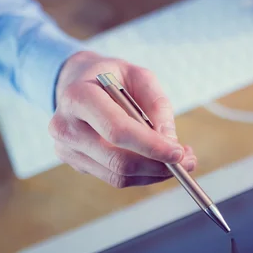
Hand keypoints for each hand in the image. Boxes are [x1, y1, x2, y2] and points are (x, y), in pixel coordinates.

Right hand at [49, 51, 196, 187]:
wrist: (75, 83)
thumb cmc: (111, 77)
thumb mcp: (138, 75)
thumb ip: (157, 104)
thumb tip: (169, 141)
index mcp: (78, 96)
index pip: (117, 130)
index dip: (151, 146)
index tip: (178, 153)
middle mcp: (66, 126)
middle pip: (117, 160)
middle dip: (157, 165)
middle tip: (187, 161)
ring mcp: (67, 149)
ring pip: (117, 175)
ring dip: (153, 174)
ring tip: (178, 161)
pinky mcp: (76, 163)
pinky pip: (114, 177)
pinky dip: (142, 175)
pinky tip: (157, 162)